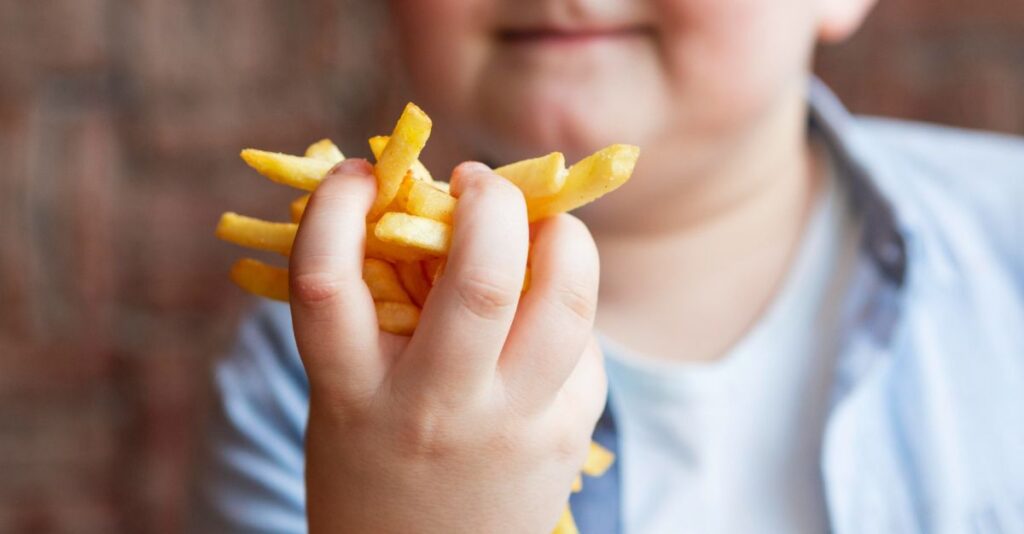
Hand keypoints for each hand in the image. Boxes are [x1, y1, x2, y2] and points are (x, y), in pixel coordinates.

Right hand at [289, 158, 606, 533]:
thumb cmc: (374, 462)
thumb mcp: (347, 394)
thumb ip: (379, 309)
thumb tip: (431, 204)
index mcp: (351, 394)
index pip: (326, 280)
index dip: (336, 206)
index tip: (358, 172)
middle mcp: (435, 410)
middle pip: (482, 279)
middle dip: (490, 201)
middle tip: (475, 183)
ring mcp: (512, 426)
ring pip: (567, 302)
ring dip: (562, 236)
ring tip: (538, 225)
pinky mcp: (568, 435)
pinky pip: (583, 344)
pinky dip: (567, 303)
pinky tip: (544, 308)